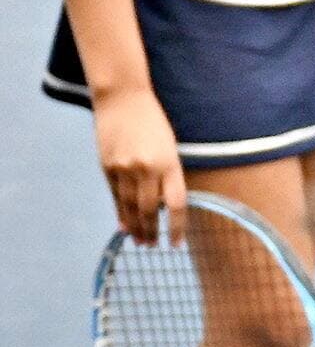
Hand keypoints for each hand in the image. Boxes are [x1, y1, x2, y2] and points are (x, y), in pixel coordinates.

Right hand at [94, 86, 184, 243]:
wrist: (123, 99)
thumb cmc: (152, 123)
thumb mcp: (168, 148)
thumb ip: (167, 175)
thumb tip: (163, 206)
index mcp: (169, 163)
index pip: (176, 204)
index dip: (176, 227)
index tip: (176, 244)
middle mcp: (146, 168)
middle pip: (150, 209)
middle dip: (152, 231)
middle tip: (152, 247)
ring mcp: (124, 168)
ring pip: (130, 206)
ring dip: (135, 226)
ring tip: (140, 241)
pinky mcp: (107, 166)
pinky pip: (114, 195)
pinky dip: (119, 212)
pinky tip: (123, 225)